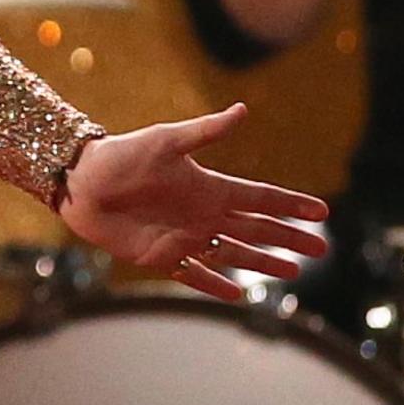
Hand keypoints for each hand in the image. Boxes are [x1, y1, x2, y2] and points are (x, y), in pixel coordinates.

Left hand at [58, 102, 336, 300]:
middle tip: (321, 250)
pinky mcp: (161, 257)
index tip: (322, 212)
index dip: (290, 205)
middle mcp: (203, 214)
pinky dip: (215, 285)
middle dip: (289, 240)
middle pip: (257, 230)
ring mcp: (185, 237)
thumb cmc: (122, 156)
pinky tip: (238, 294)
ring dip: (263, 264)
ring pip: (234, 255)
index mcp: (209, 186)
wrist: (81, 182)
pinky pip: (195, 275)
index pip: (261, 198)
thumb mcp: (166, 140)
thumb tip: (243, 110)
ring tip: (293, 274)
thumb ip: (206, 131)